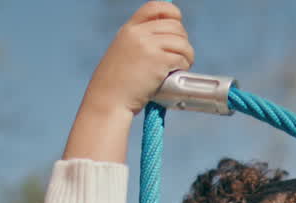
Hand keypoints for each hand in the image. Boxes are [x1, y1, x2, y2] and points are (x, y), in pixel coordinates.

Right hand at [63, 2, 193, 160]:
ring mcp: (148, 46)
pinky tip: (178, 73)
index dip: (172, 14)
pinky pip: (181, 58)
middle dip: (183, 41)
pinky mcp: (158, 61)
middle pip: (175, 26)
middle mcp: (138, 33)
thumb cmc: (116, 84)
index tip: (177, 27)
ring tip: (182, 65)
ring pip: (182, 42)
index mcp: (129, 29)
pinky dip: (184, 66)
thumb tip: (168, 39)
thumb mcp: (122, 52)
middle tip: (181, 56)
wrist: (108, 100)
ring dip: (187, 55)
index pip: (155, 7)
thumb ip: (140, 42)